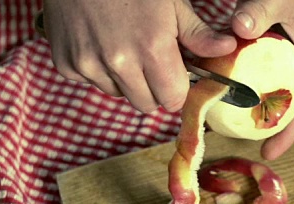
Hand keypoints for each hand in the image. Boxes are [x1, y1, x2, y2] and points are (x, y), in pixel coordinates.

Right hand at [42, 0, 236, 112]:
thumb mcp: (170, 3)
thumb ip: (198, 34)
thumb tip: (228, 49)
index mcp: (151, 49)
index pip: (172, 100)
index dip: (175, 88)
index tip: (172, 74)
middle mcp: (119, 63)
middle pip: (145, 105)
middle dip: (151, 88)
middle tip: (147, 59)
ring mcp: (88, 65)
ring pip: (118, 94)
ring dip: (123, 79)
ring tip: (120, 44)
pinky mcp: (66, 64)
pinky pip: (90, 82)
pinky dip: (96, 69)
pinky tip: (97, 41)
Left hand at [231, 0, 293, 159]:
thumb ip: (262, 10)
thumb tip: (240, 30)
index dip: (286, 134)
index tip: (268, 153)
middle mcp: (293, 62)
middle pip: (279, 104)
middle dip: (260, 125)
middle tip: (233, 138)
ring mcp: (278, 53)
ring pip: (262, 86)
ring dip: (244, 103)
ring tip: (218, 115)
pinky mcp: (263, 42)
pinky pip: (250, 67)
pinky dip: (235, 77)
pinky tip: (214, 79)